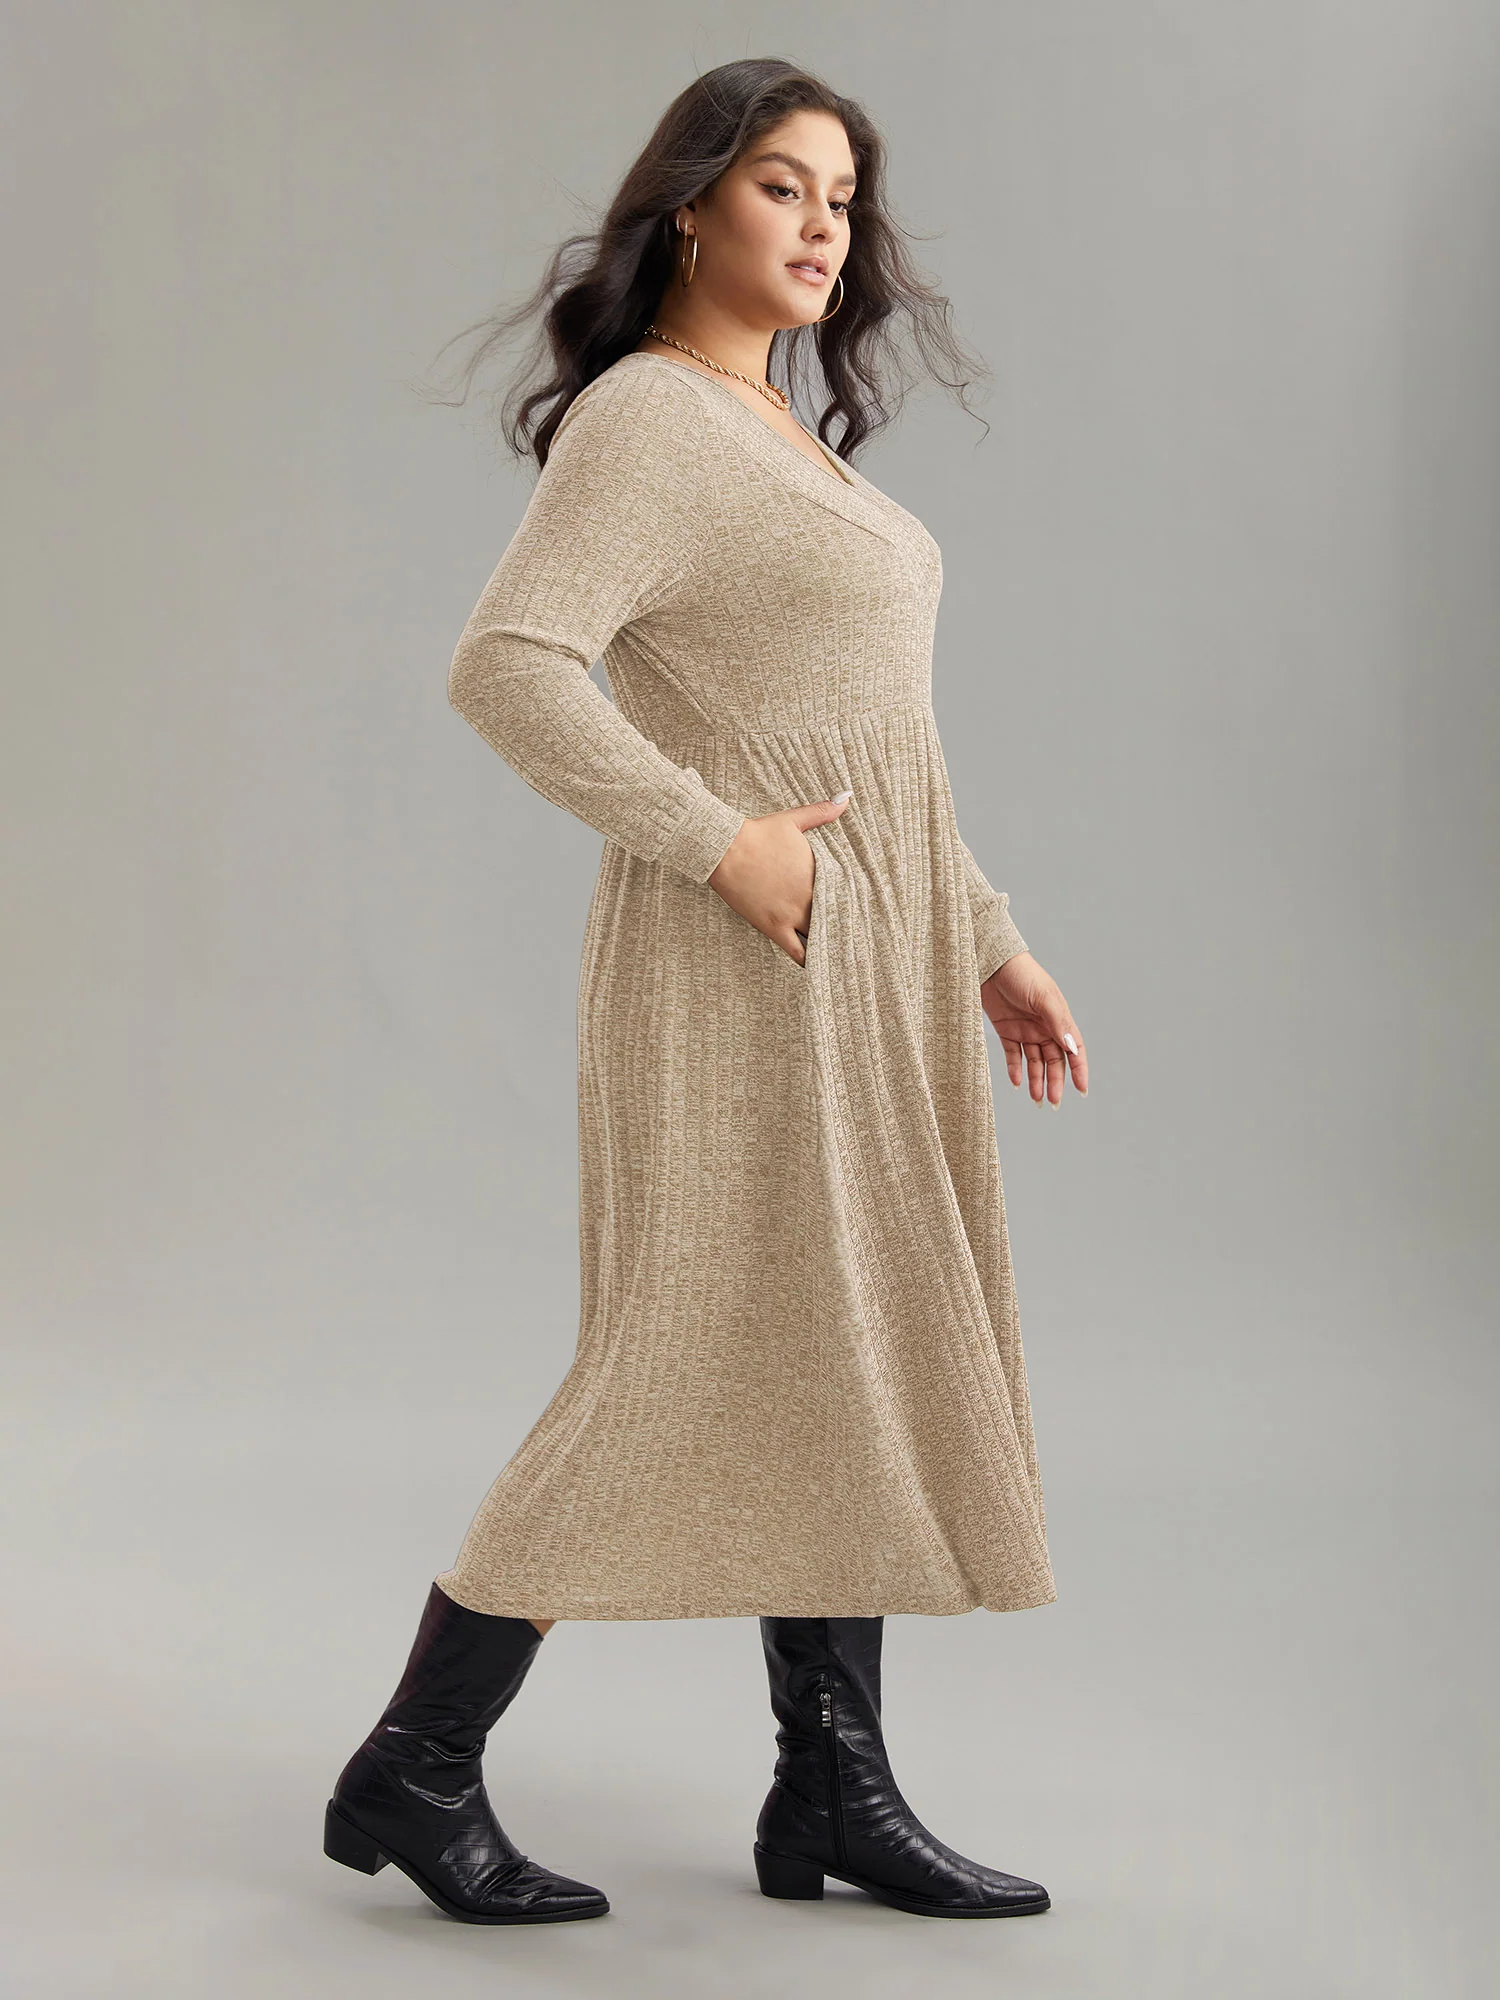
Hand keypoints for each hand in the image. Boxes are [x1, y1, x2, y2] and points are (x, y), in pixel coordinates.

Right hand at [708, 791, 853, 965]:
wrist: (725, 848)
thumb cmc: (758, 833)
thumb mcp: (793, 820)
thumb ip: (822, 812)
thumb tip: (846, 797)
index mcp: (818, 874)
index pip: (846, 898)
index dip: (856, 909)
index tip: (866, 918)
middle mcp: (808, 897)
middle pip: (835, 921)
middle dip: (845, 931)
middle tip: (859, 944)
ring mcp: (790, 914)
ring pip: (818, 939)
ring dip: (828, 948)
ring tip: (840, 959)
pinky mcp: (771, 925)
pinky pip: (794, 951)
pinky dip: (806, 961)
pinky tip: (814, 968)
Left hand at [980, 953, 1086, 1105]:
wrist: (990, 962)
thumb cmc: (1022, 974)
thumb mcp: (1043, 998)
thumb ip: (1058, 1023)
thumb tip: (1073, 1048)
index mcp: (1059, 1019)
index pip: (1074, 1050)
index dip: (1079, 1070)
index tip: (1082, 1091)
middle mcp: (1044, 1027)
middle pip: (1054, 1061)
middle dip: (1055, 1082)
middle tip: (1053, 1102)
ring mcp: (1025, 1029)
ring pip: (1034, 1061)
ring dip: (1036, 1080)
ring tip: (1036, 1100)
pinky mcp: (1006, 1030)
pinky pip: (1012, 1055)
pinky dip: (1015, 1069)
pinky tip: (1017, 1083)